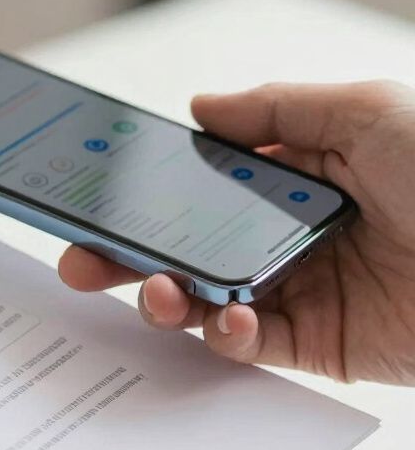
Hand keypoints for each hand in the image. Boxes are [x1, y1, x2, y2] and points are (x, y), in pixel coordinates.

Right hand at [59, 81, 414, 383]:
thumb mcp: (367, 111)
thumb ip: (278, 108)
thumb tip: (201, 106)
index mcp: (295, 175)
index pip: (201, 185)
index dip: (148, 194)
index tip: (100, 200)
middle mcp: (286, 231)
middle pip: (185, 246)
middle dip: (128, 256)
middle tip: (81, 263)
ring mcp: (295, 288)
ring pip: (202, 299)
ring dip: (165, 298)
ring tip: (157, 292)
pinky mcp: (311, 342)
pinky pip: (245, 343)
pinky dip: (224, 334)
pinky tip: (228, 318)